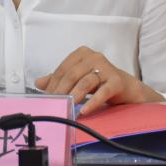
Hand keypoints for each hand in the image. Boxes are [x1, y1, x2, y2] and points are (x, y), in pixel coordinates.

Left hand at [35, 46, 153, 115]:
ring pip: (85, 82)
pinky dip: (92, 102)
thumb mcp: (78, 79)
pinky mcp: (116, 81)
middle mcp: (94, 57)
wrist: (127, 89)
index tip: (46, 98)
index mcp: (81, 54)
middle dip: (61, 91)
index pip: (62, 69)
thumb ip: (60, 79)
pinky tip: (84, 111)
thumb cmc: (101, 82)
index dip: (52, 85)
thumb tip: (38, 82)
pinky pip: (102, 92)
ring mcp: (106, 68)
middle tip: (54, 105)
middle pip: (71, 75)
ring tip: (66, 108)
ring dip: (74, 96)